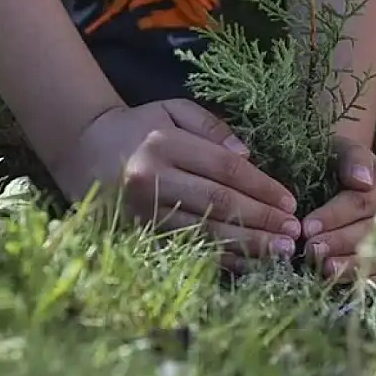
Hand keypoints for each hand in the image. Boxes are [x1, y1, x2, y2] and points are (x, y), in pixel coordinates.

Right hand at [50, 100, 301, 265]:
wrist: (82, 149)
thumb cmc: (139, 127)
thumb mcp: (173, 110)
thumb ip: (211, 127)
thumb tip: (248, 156)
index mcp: (164, 144)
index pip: (224, 169)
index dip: (261, 186)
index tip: (290, 200)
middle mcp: (151, 179)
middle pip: (218, 204)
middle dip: (261, 220)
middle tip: (293, 232)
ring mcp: (142, 211)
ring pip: (204, 233)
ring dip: (246, 246)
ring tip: (279, 252)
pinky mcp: (137, 233)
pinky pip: (185, 249)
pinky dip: (218, 259)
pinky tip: (247, 265)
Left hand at [300, 136, 375, 281]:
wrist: (348, 182)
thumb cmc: (341, 164)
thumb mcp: (343, 150)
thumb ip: (353, 158)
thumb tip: (362, 180)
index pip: (363, 203)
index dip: (334, 216)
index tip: (307, 226)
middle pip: (369, 233)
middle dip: (337, 242)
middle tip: (309, 249)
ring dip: (346, 265)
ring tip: (319, 267)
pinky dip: (356, 280)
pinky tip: (332, 281)